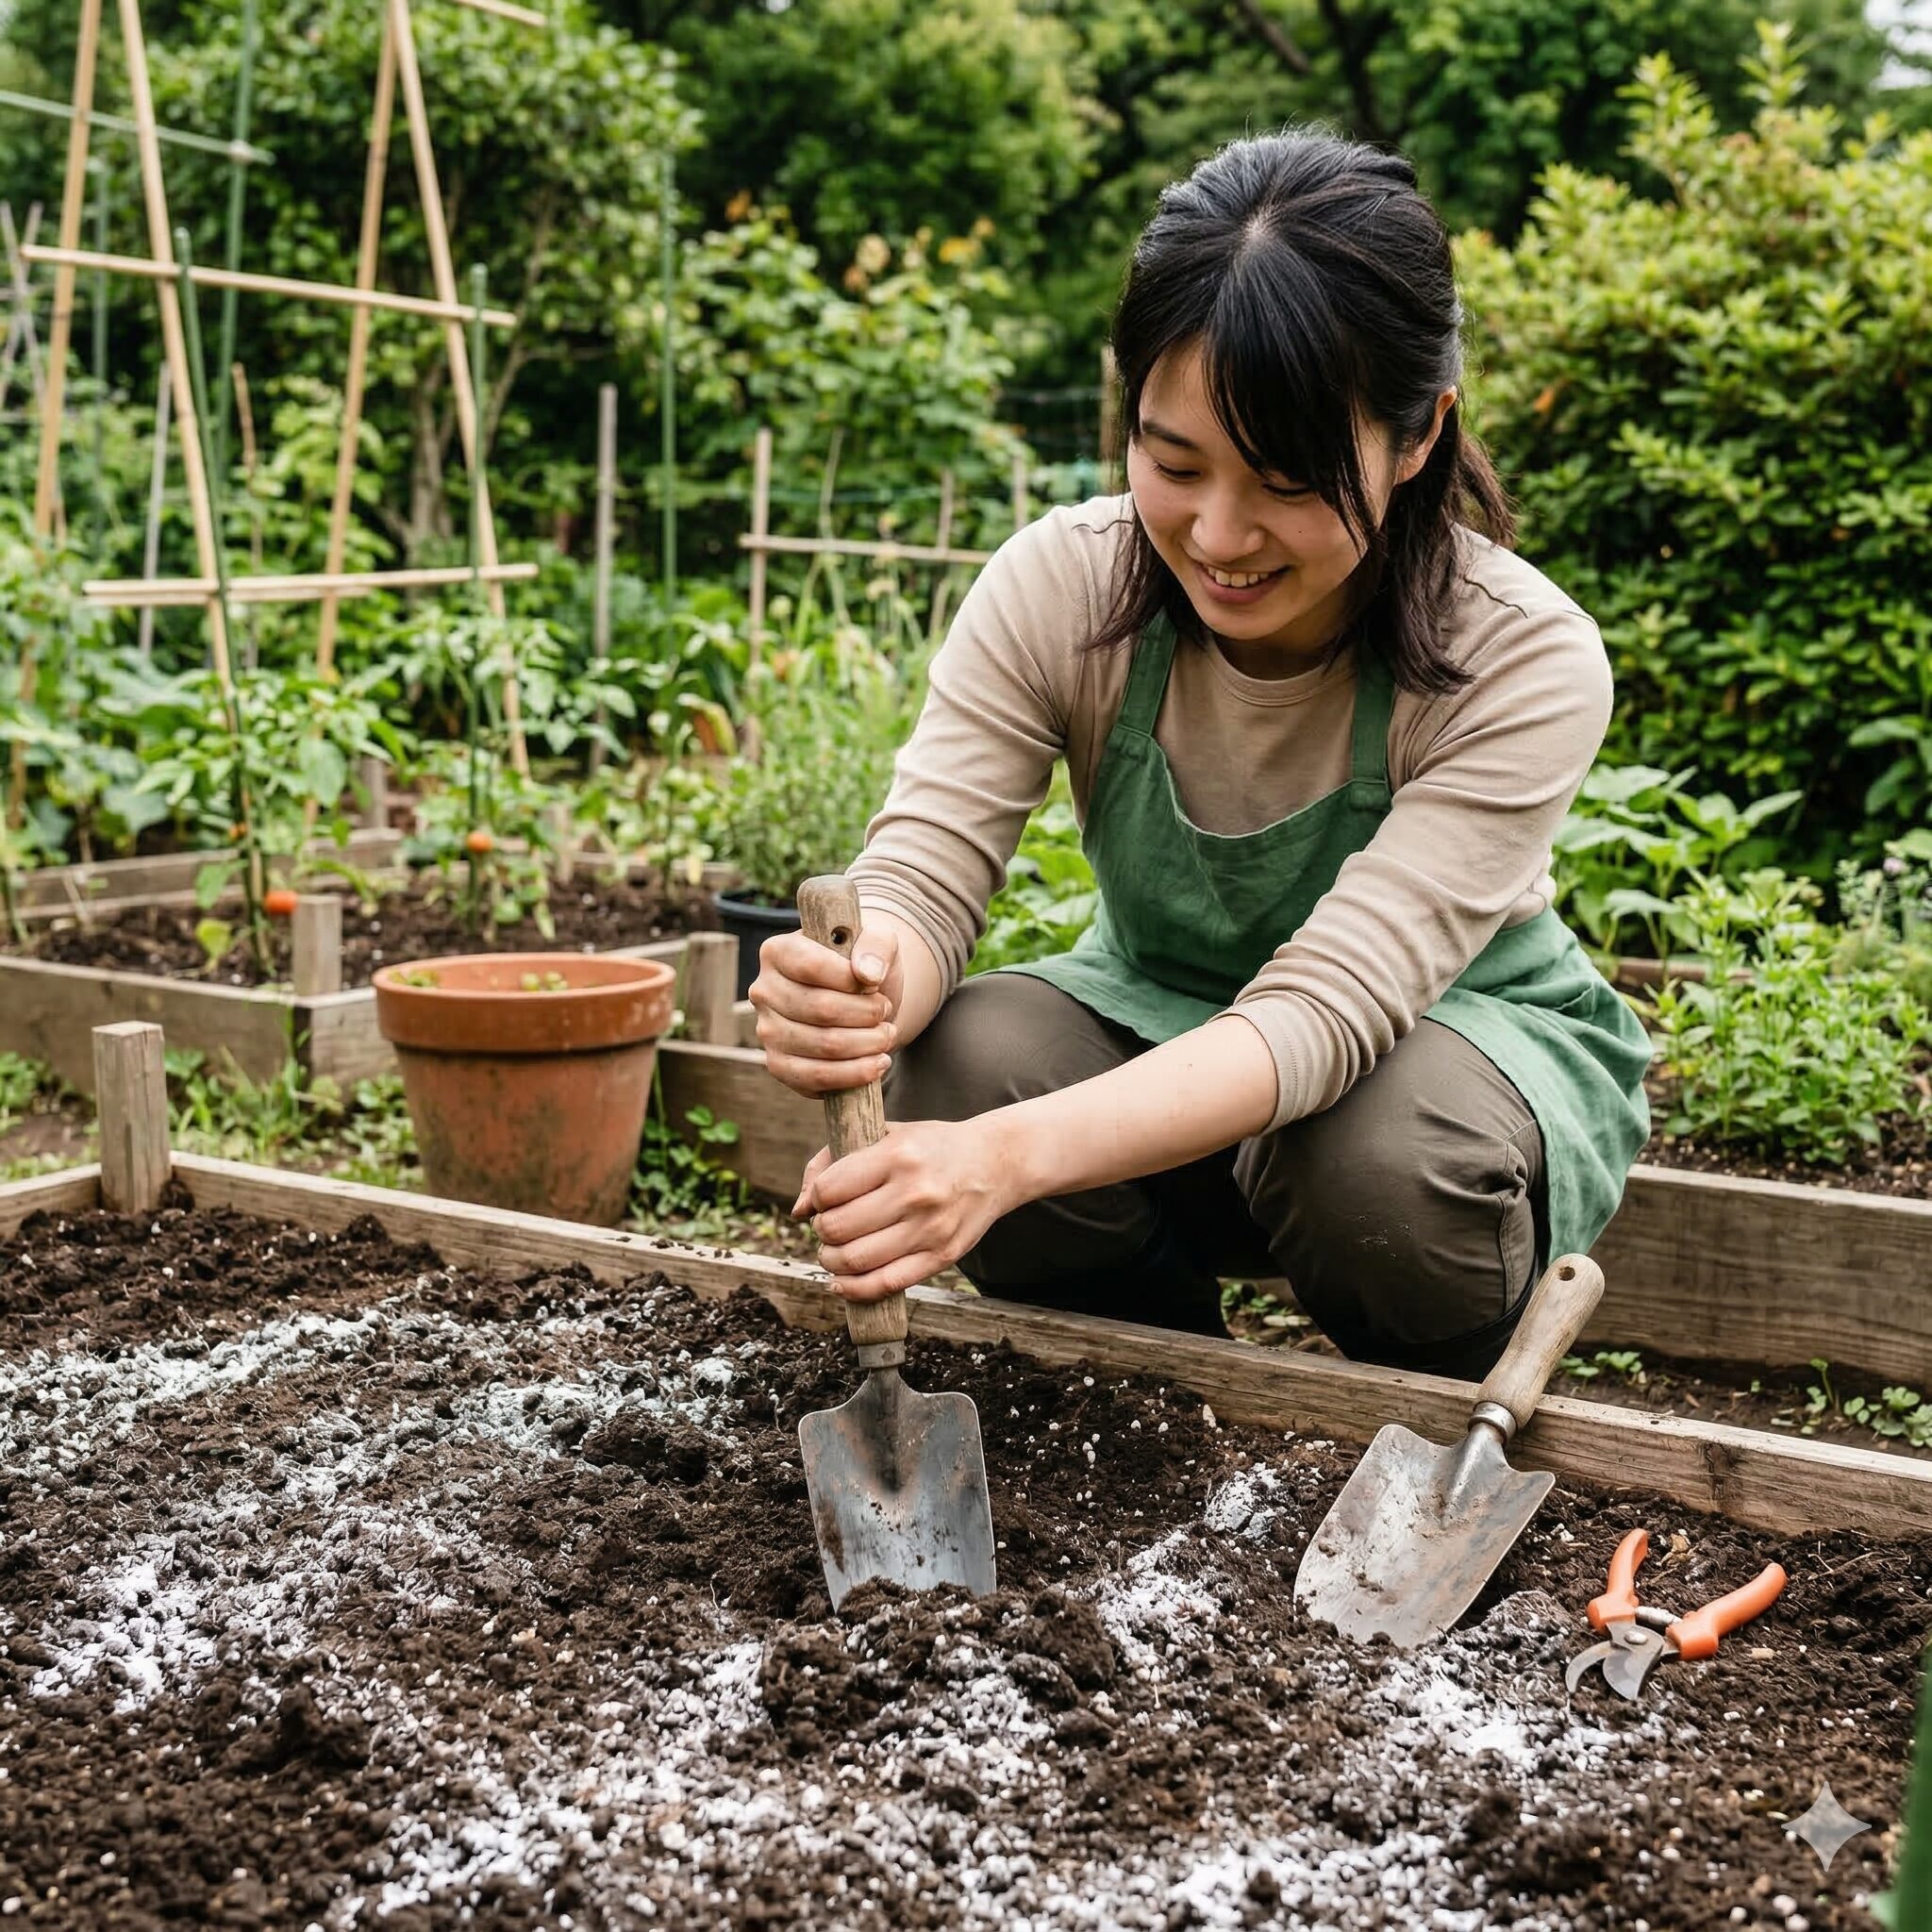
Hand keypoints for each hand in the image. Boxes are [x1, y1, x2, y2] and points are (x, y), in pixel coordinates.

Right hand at [749, 921, 901, 1097]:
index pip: (811, 966)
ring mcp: (767, 1031)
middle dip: (866, 1014)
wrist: (859, 1002)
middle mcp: (764, 991)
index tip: (875, 984)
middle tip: (886, 1012)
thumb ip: (877, 944)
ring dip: (868, 1044)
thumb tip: (867, 974)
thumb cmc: (862, 967)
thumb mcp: (878, 941)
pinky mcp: (779, 1066)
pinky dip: (856, 1073)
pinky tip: (877, 1063)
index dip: (850, 980)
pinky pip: (817, 1076)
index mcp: (777, 952)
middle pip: (821, 1008)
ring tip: (886, 1035)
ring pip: (824, 1045)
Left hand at [793, 1117, 1015, 1301]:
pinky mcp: (942, 1257)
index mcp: (898, 1155)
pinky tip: (841, 1282)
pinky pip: (885, 1284)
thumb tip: (797, 1210)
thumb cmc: (931, 1147)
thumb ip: (833, 1161)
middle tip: (828, 1225)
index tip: (823, 1199)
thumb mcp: (886, 1134)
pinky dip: (853, 1289)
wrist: (995, 1163)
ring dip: (831, 1260)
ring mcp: (930, 1229)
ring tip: (834, 1250)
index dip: (816, 1198)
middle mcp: (914, 1193)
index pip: (829, 1189)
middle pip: (837, 1228)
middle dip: (821, 1231)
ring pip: (855, 1261)